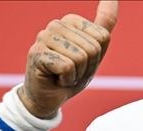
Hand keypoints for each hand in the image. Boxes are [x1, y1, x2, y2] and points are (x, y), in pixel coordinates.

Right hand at [18, 0, 117, 118]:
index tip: (82, 65)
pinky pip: (68, 67)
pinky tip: (56, 80)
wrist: (47, 99)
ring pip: (81, 57)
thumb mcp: (94, 51)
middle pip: (93, 48)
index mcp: (70, 20)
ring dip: (77, 75)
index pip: (102, 37)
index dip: (97, 58)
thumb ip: (104, 24)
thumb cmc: (70, 75)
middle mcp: (55, 24)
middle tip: (72, 73)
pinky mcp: (37, 53)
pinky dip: (67, 80)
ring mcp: (44, 37)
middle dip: (87, 68)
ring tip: (63, 76)